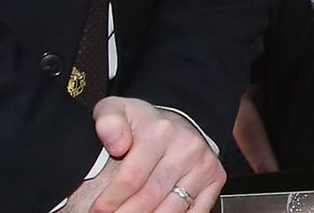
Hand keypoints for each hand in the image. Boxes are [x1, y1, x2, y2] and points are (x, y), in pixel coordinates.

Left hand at [72, 98, 225, 212]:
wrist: (180, 119)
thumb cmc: (143, 122)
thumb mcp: (117, 110)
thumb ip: (108, 122)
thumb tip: (117, 144)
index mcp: (160, 131)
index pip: (131, 178)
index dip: (110, 201)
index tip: (98, 210)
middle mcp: (186, 148)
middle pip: (149, 198)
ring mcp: (203, 164)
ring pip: (172, 209)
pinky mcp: (216, 177)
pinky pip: (195, 211)